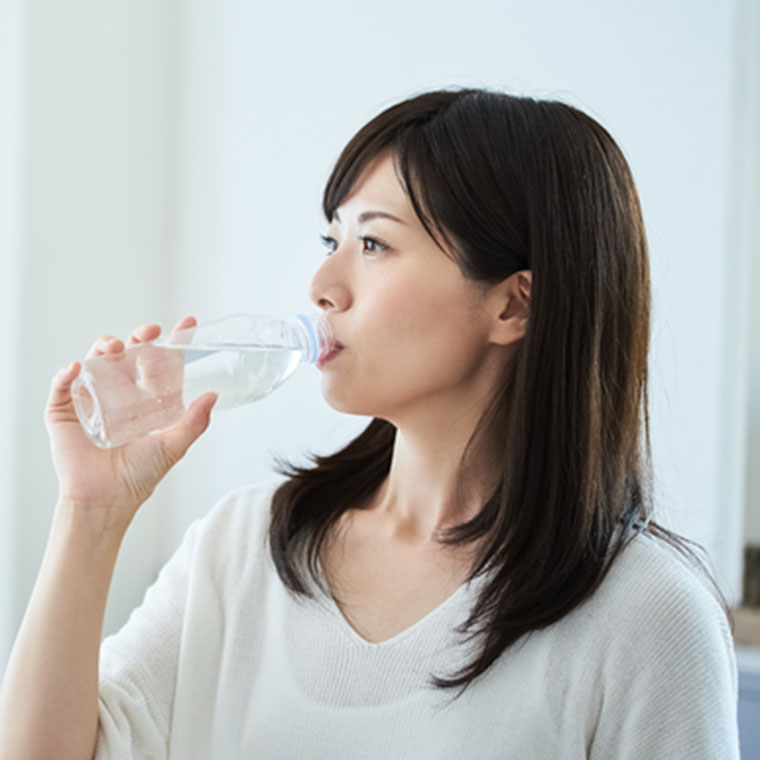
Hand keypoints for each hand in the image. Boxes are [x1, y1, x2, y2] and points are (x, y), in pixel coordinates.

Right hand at [45, 316, 217, 533]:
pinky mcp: (64, 412)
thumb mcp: (173, 446)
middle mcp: (119, 394)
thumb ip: (193, 423)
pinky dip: (67, 374)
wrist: (106, 500)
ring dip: (103, 348)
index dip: (172, 343)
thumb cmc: (139, 475)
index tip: (187, 323)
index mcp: (146, 399)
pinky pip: (63, 387)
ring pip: (96, 362)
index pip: (160, 363)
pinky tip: (78, 367)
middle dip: (139, 339)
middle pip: (128, 355)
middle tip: (149, 332)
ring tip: (115, 347)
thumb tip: (212, 396)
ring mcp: (91, 400)